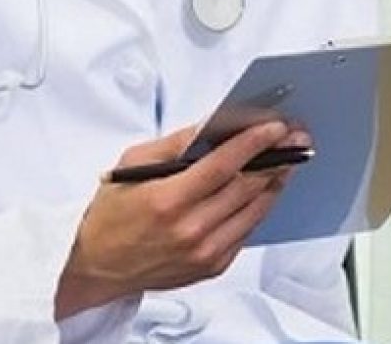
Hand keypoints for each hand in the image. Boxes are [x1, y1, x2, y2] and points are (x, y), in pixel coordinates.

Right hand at [55, 121, 308, 317]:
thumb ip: (177, 144)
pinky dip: (259, 207)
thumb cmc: (112, 213)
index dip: (254, 143)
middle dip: (276, 157)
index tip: (275, 127)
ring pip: (255, 209)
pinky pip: (247, 230)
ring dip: (275, 181)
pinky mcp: (213, 266)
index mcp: (167, 201)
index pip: (224, 165)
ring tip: (288, 159)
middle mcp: (190, 230)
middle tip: (294, 138)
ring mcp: (204, 252)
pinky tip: (266, 188)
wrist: (96, 265)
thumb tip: (215, 125)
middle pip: (248, 186)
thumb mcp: (133, 165)